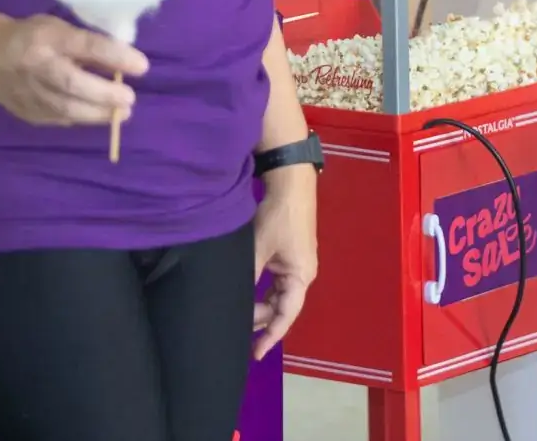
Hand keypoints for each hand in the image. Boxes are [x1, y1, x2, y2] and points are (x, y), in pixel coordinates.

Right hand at [0, 15, 145, 126]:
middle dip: (105, 93)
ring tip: (123, 112)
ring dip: (98, 113)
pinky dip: (81, 118)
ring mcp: (28, 92)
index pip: (85, 46)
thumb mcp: (60, 28)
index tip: (142, 66)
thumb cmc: (36, 37)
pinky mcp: (26, 112)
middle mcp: (35, 65)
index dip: (115, 56)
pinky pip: (57, 119)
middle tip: (130, 98)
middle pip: (72, 82)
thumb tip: (124, 58)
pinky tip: (99, 115)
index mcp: (48, 37)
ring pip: (65, 107)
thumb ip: (87, 42)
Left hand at [252, 166, 317, 358]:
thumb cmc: (278, 217)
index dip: (271, 336)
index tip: (255, 353)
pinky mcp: (291, 254)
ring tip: (240, 313)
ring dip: (261, 304)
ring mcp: (298, 264)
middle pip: (283, 307)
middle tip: (238, 329)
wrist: (291, 184)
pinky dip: (264, 291)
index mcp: (301, 276)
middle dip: (262, 320)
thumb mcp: (258, 250)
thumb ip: (248, 278)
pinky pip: (278, 282)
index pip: (286, 315)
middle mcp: (303, 273)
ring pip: (279, 295)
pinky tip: (248, 294)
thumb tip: (233, 301)